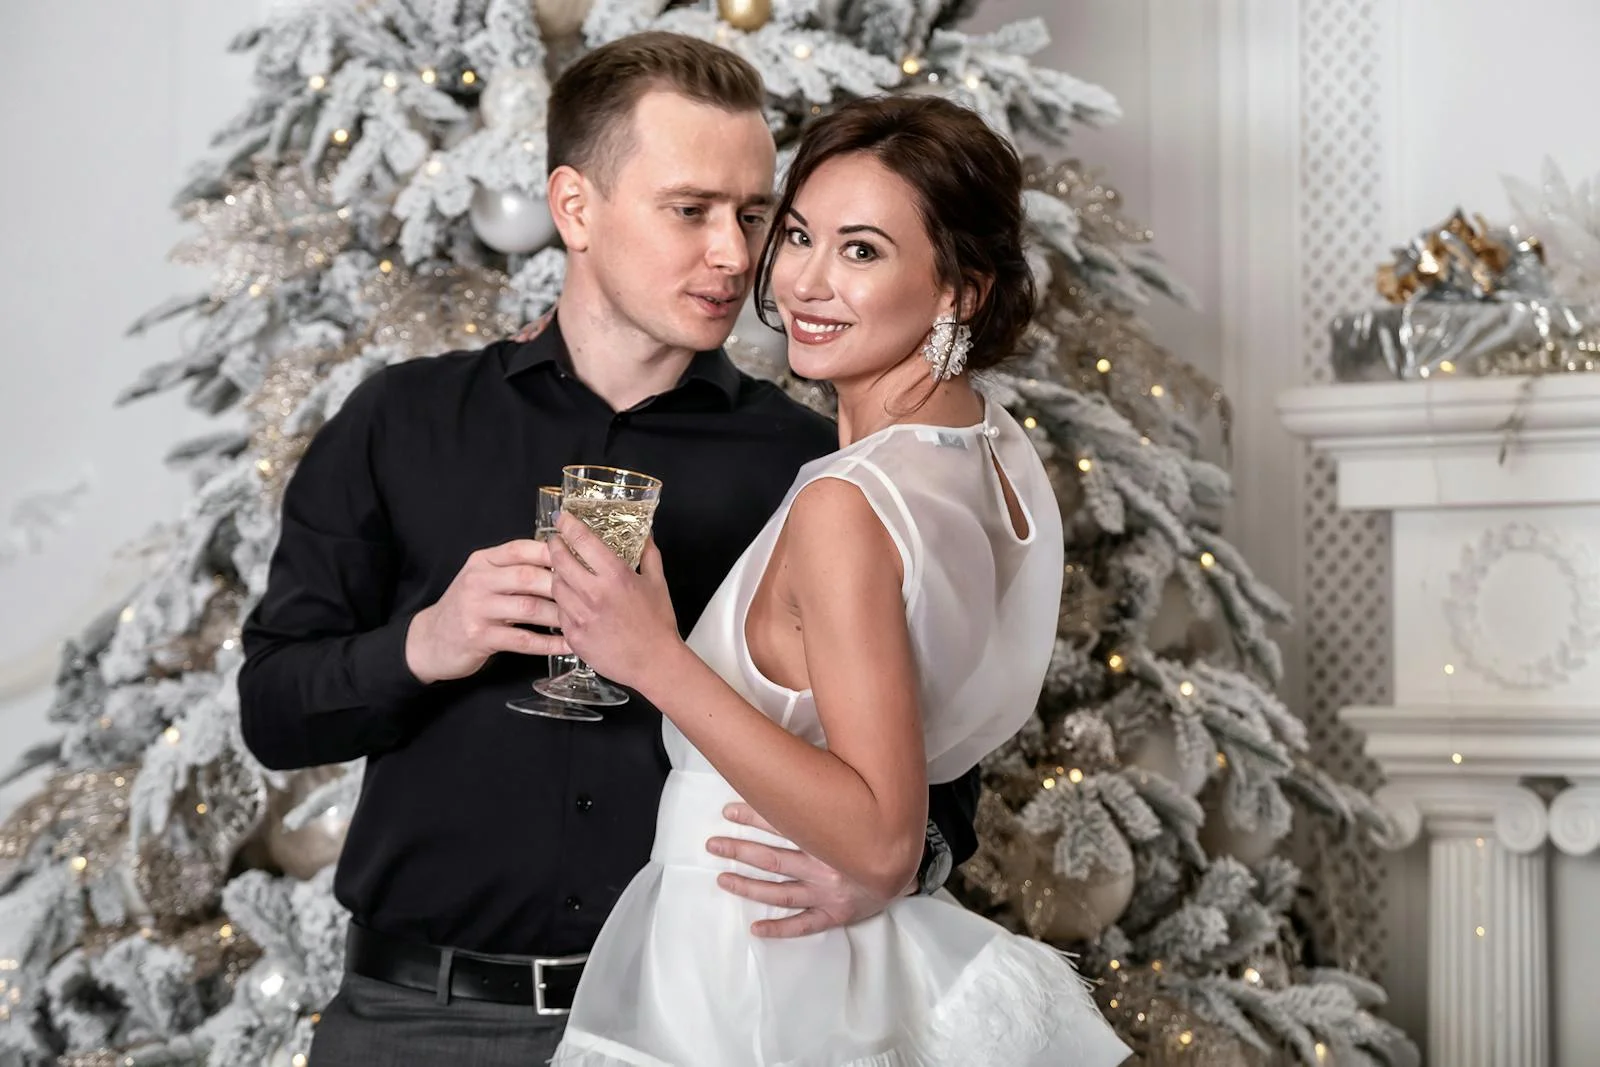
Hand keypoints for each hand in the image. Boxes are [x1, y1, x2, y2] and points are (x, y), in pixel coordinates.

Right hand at [405, 539, 567, 683]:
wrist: (430, 640)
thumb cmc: (468, 608)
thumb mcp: (483, 579)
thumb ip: (512, 568)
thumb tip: (560, 558)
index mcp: (482, 561)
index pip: (521, 549)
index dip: (552, 553)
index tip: (580, 558)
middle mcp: (478, 580)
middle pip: (527, 577)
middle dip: (561, 585)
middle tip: (589, 593)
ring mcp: (476, 609)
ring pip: (527, 608)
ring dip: (558, 615)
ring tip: (583, 619)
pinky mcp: (479, 637)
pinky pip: (521, 639)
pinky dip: (548, 643)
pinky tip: (567, 644)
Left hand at [546, 512, 680, 690]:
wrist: (654, 663)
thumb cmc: (658, 623)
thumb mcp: (658, 583)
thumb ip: (649, 554)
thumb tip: (645, 533)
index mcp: (615, 576)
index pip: (583, 540)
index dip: (568, 525)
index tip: (562, 517)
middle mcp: (594, 593)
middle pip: (559, 560)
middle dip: (554, 546)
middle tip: (555, 541)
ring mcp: (580, 616)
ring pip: (555, 586)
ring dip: (556, 574)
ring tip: (562, 570)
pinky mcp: (573, 635)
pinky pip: (559, 612)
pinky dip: (562, 602)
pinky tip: (570, 600)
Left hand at [707, 804, 908, 937]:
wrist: (906, 866)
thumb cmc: (882, 833)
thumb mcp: (857, 806)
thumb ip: (829, 793)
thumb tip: (797, 766)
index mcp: (830, 839)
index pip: (784, 825)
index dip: (754, 817)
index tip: (728, 810)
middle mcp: (826, 869)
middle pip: (774, 860)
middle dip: (740, 850)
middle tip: (713, 845)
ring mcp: (828, 895)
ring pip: (780, 892)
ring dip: (749, 886)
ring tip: (722, 878)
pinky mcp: (835, 915)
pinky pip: (803, 925)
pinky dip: (780, 929)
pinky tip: (756, 928)